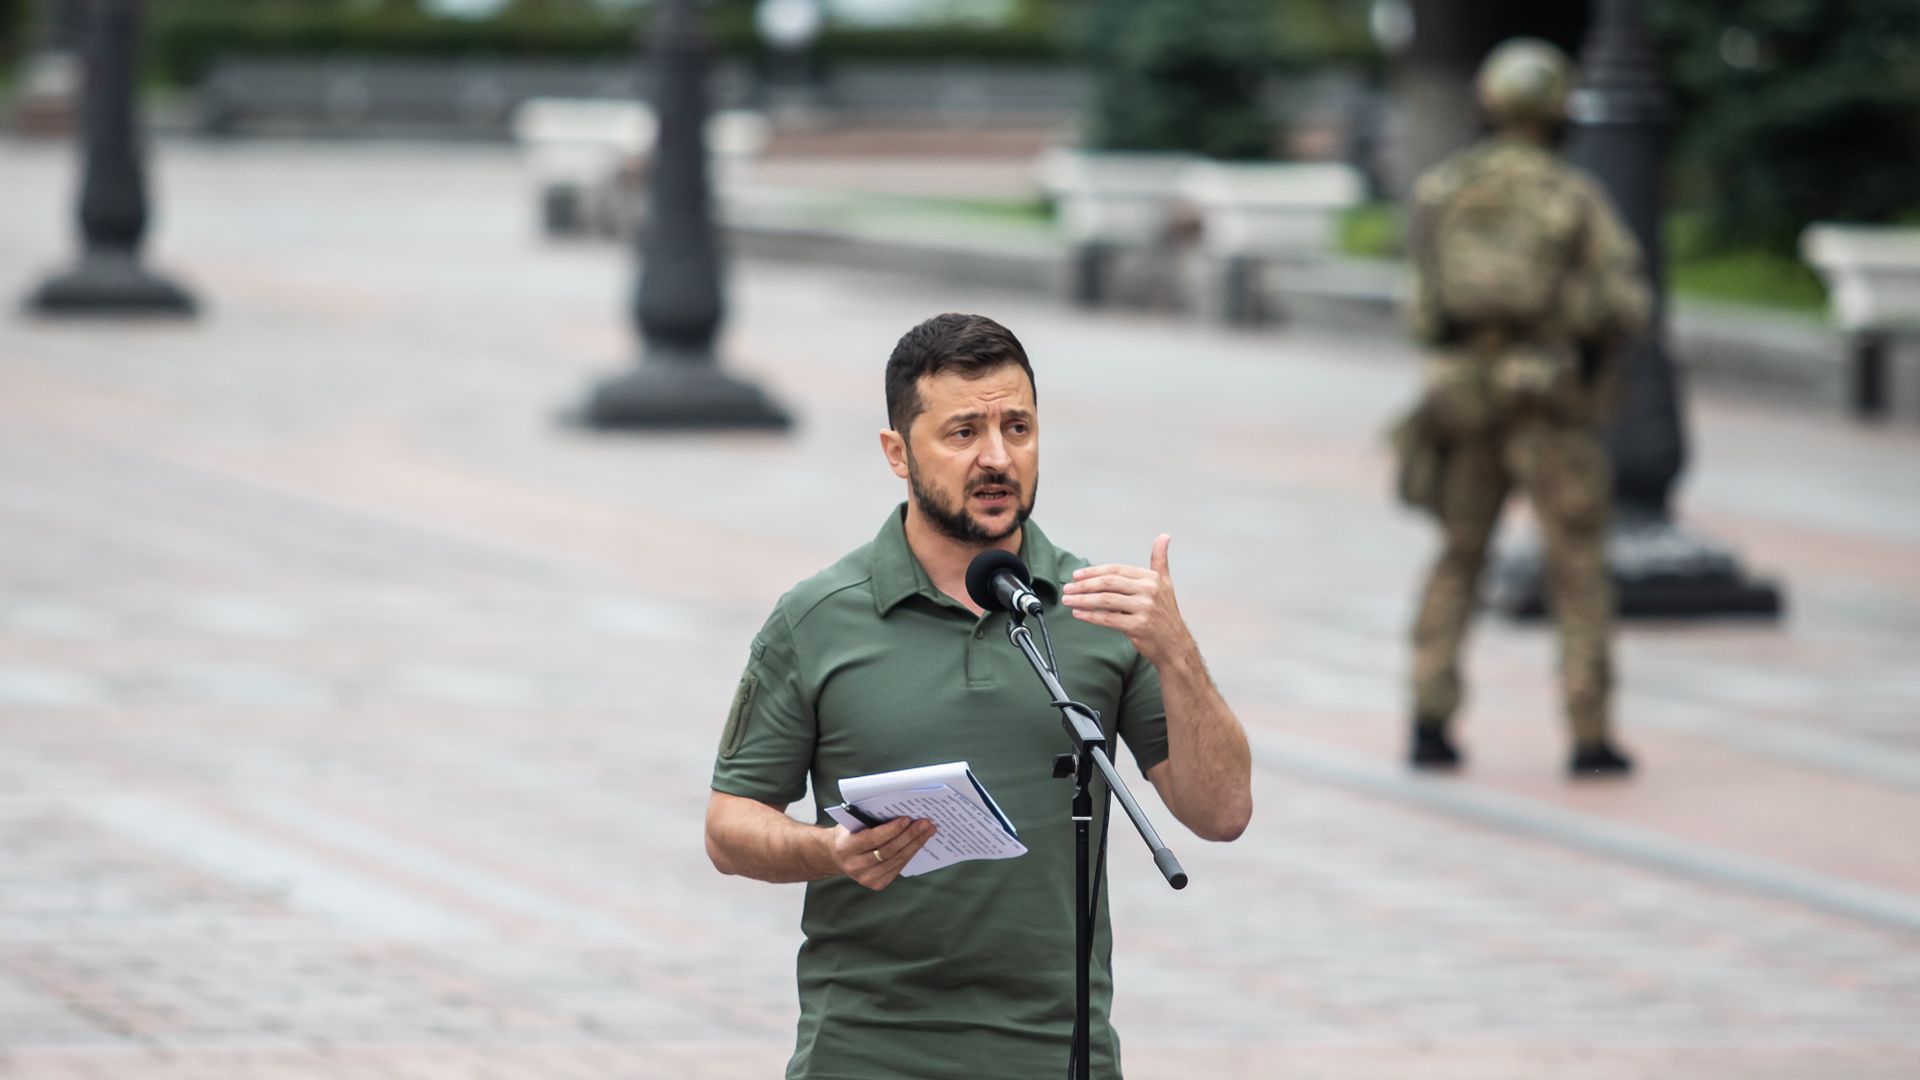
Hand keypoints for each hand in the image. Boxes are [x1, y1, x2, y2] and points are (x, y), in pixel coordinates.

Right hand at [831, 816, 935, 890]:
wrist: (836, 856)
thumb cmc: (848, 833)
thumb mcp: (852, 823)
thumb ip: (871, 819)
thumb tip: (902, 812)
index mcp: (846, 847)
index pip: (873, 839)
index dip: (891, 829)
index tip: (907, 818)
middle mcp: (855, 866)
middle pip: (889, 851)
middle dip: (910, 835)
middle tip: (926, 823)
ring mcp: (866, 878)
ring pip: (897, 860)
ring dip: (916, 844)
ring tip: (928, 831)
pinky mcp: (877, 884)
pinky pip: (898, 867)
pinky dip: (910, 853)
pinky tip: (919, 842)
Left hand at [1060, 534, 1193, 667]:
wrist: (1175, 644)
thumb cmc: (1166, 613)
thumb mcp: (1166, 583)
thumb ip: (1160, 560)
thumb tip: (1164, 536)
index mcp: (1151, 578)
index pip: (1116, 570)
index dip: (1094, 571)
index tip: (1076, 575)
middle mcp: (1149, 591)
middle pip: (1109, 583)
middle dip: (1084, 585)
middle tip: (1067, 588)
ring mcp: (1144, 609)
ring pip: (1105, 600)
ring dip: (1082, 599)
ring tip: (1068, 600)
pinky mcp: (1138, 626)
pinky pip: (1108, 619)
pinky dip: (1090, 616)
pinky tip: (1078, 613)